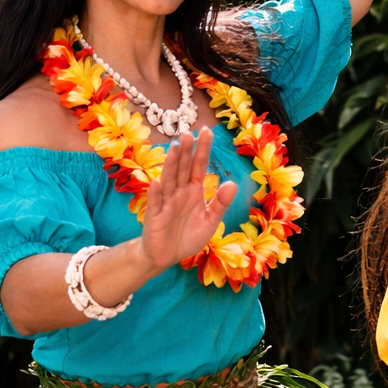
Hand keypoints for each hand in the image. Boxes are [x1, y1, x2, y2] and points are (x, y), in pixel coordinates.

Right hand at [137, 127, 237, 273]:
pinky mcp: (154, 216)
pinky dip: (155, 193)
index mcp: (194, 191)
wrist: (167, 256)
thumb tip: (233, 184)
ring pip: (169, 180)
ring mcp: (165, 202)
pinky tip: (157, 182)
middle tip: (188, 133)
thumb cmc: (188, 235)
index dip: (202, 150)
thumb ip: (220, 203)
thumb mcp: (210, 221)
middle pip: (183, 168)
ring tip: (175, 147)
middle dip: (186, 151)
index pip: (199, 166)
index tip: (207, 131)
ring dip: (171, 164)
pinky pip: (155, 203)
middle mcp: (179, 192)